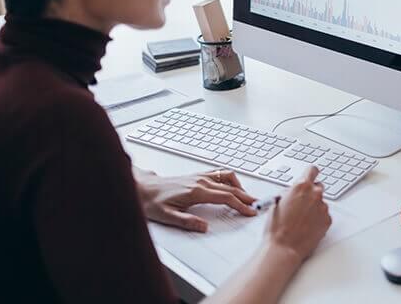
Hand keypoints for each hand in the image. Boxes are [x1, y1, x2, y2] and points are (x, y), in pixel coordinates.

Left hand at [135, 168, 256, 231]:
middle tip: (257, 205)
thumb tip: (204, 227)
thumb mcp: (168, 217)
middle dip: (246, 196)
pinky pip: (220, 173)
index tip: (250, 211)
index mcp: (196, 191)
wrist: (143, 188)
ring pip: (227, 176)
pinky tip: (232, 186)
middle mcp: (200, 181)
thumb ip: (187, 222)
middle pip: (231, 187)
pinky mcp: (197, 175)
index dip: (241, 205)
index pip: (226, 197)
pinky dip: (231, 179)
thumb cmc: (153, 202)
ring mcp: (200, 176)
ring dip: (240, 186)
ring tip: (246, 197)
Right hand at [264, 166, 330, 261]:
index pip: (312, 170)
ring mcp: (323, 207)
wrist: (284, 247)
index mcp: (301, 186)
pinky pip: (324, 215)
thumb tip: (294, 192)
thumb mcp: (277, 202)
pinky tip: (307, 227)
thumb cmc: (277, 227)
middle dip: (311, 193)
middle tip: (301, 204)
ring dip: (314, 208)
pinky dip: (318, 219)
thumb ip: (290, 193)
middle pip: (318, 186)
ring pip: (320, 203)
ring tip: (301, 221)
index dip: (310, 174)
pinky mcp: (328, 220)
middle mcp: (315, 194)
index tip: (310, 176)